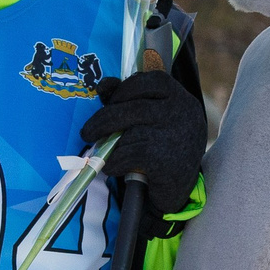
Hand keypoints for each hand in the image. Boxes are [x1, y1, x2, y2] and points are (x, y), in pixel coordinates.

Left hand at [82, 70, 205, 214]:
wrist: (182, 188)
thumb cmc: (165, 146)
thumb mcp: (156, 119)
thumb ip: (133, 99)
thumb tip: (103, 86)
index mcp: (182, 98)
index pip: (153, 81)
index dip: (126, 89)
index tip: (110, 101)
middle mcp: (182, 114)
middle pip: (134, 108)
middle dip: (103, 119)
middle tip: (87, 132)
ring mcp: (175, 136)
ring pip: (129, 133)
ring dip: (109, 145)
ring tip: (103, 152)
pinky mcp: (165, 161)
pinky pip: (128, 155)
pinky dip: (114, 162)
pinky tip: (113, 167)